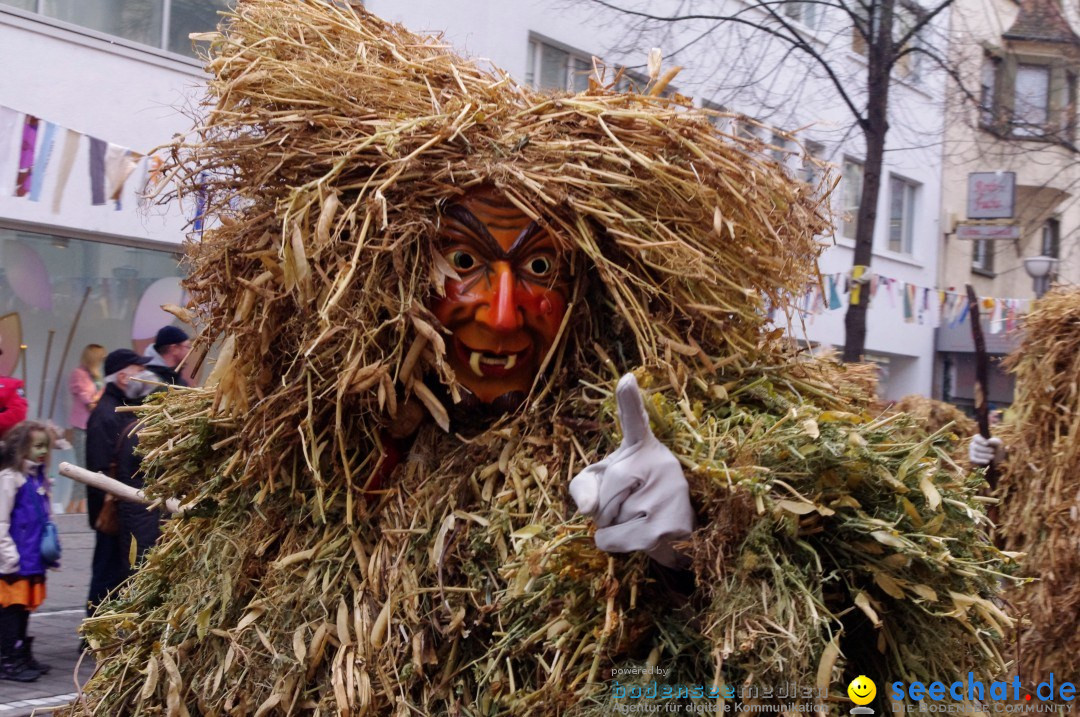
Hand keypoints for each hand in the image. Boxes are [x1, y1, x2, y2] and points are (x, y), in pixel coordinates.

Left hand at [569, 374, 693, 567]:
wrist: (674, 536)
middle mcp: (658, 464)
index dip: (629, 400)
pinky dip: (612, 544)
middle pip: (600, 495)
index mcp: (641, 449)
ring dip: (610, 529)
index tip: (626, 378)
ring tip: (638, 522)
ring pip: (605, 519)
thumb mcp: (599, 487)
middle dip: (602, 511)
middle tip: (628, 509)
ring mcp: (666, 494)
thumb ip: (582, 487)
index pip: (634, 422)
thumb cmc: (631, 504)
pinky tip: (641, 538)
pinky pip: (612, 539)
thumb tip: (587, 508)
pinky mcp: (667, 525)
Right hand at [969, 434, 1003, 465]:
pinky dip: (981, 460)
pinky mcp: (973, 458)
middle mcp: (973, 444)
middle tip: (993, 451)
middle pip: (976, 447)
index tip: (987, 444)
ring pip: (976, 454)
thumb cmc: (996, 447)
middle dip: (985, 449)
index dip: (980, 441)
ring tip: (992, 456)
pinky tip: (987, 461)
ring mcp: (972, 451)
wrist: (996, 456)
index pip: (976, 438)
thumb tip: (989, 441)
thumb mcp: (998, 444)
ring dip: (985, 456)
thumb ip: (995, 441)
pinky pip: (974, 459)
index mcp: (978, 438)